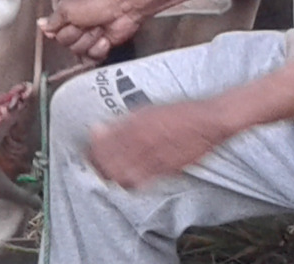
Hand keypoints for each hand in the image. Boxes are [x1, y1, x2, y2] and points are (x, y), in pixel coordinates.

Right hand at [39, 0, 141, 60]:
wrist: (123, 9)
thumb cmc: (95, 3)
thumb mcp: (67, 8)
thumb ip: (53, 21)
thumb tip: (40, 25)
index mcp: (65, 14)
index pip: (53, 31)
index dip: (58, 31)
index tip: (67, 25)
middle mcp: (75, 26)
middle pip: (64, 43)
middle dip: (76, 35)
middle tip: (85, 24)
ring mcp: (88, 37)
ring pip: (78, 51)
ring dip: (89, 40)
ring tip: (98, 29)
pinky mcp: (101, 46)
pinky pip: (92, 56)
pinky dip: (99, 48)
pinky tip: (105, 39)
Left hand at [88, 99, 236, 188]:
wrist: (207, 121)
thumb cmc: (176, 113)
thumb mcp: (144, 111)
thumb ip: (121, 122)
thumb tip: (98, 129)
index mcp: (133, 126)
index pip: (102, 145)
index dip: (91, 152)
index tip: (86, 154)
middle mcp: (141, 143)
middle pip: (109, 162)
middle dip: (97, 166)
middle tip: (92, 167)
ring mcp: (154, 158)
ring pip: (122, 174)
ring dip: (111, 176)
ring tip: (105, 175)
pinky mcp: (167, 170)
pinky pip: (142, 181)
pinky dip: (129, 182)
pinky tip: (124, 180)